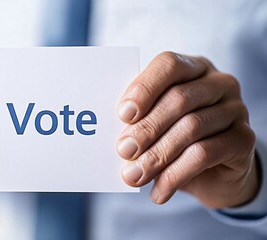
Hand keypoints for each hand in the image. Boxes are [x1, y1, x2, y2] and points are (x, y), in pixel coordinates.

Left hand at [117, 51, 258, 207]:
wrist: (213, 171)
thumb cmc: (175, 138)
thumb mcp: (156, 123)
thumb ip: (140, 119)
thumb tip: (117, 136)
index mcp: (192, 68)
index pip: (169, 65)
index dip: (145, 87)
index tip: (123, 114)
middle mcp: (218, 83)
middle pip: (179, 99)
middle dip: (146, 128)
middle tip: (123, 151)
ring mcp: (235, 109)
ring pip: (191, 128)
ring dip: (157, 155)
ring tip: (134, 175)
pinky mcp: (244, 139)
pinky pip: (205, 154)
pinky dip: (175, 175)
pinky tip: (158, 192)